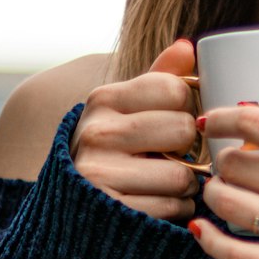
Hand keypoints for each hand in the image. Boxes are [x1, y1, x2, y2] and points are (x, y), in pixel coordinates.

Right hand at [70, 40, 200, 221]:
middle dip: (189, 147)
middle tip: (173, 155)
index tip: (172, 119)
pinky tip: (158, 203)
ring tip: (165, 182)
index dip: (186, 106)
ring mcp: (100, 175)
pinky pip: (173, 208)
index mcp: (103, 100)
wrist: (69, 208)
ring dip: (186, 184)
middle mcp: (97, 133)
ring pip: (182, 175)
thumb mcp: (126, 110)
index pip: (175, 89)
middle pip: (184, 129)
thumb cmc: (110, 151)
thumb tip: (187, 46)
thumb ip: (158, 78)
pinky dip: (177, 209)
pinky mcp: (113, 212)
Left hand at [194, 104, 258, 258]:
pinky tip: (203, 231)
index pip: (257, 123)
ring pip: (228, 204)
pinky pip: (235, 254)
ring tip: (221, 196)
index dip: (220, 119)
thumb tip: (244, 111)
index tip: (207, 124)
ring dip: (214, 197)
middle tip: (229, 172)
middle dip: (222, 166)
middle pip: (234, 165)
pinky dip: (210, 241)